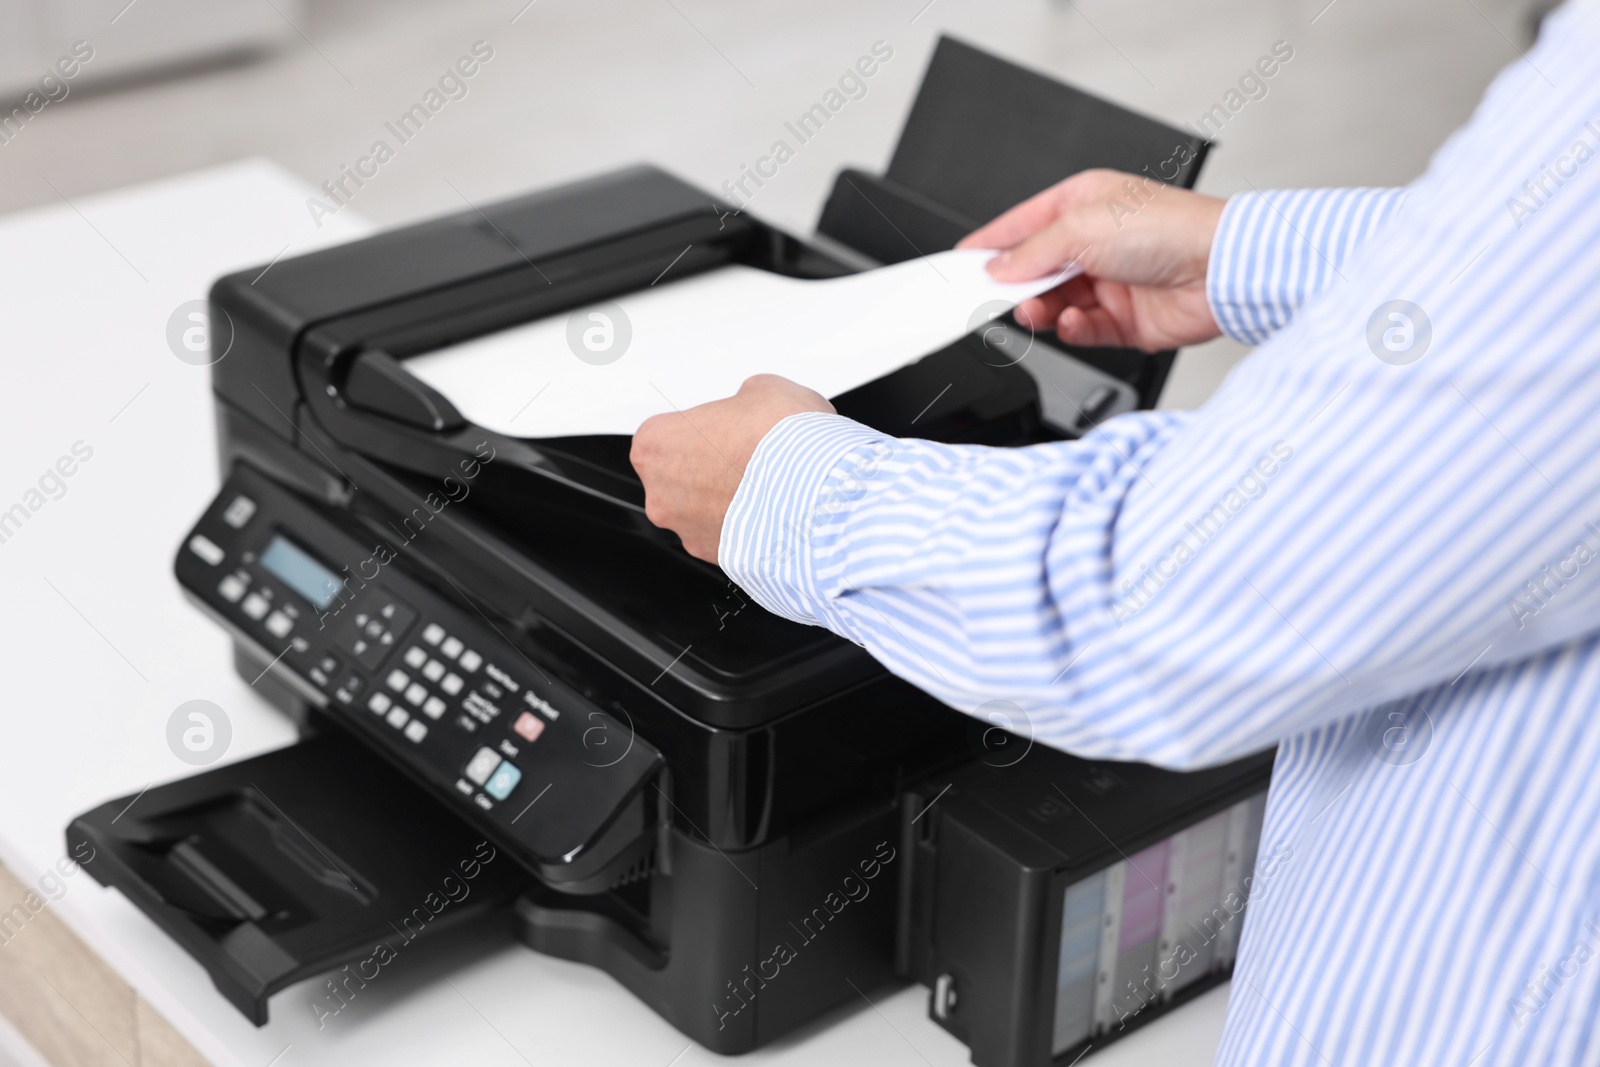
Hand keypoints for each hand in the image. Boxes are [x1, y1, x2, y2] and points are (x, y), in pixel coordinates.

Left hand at [631, 374, 833, 562]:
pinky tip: (772, 510)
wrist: (816, 490)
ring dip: (727, 500)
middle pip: (679, 477)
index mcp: (656, 443)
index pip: (667, 433)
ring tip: (766, 485)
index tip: (724, 430)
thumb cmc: (782, 441)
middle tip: (746, 456)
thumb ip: (743, 401)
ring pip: (700, 512)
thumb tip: (752, 406)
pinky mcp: (714, 556)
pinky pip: (725, 538)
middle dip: (710, 468)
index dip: (702, 430)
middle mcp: (661, 492)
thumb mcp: (764, 390)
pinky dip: (745, 527)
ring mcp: (685, 529)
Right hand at [957, 169, 1226, 351]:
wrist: (1222, 270)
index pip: (1022, 225)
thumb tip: (1000, 268)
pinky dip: (1071, 330)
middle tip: (995, 297)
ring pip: (1054, 303)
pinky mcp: (1123, 319)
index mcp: (1082, 205)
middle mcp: (1095, 242)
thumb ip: (1033, 251)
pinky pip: (1080, 330)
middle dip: (1016, 285)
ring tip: (1038, 311)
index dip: (991, 244)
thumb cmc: (1169, 229)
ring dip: (1041, 310)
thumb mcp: (1082, 227)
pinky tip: (1072, 322)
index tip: (962, 263)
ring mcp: (1110, 282)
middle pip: (1035, 269)